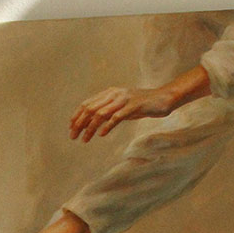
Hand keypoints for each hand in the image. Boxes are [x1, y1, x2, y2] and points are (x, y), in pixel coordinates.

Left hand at [68, 66, 211, 142]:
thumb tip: (94, 122)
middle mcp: (114, 94)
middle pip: (90, 109)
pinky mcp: (133, 107)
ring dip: (90, 128)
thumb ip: (109, 111)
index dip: (77, 116)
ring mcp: (124, 100)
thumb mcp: (122, 107)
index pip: (87, 103)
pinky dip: (107, 126)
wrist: (162, 99)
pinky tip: (101, 135)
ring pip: (101, 114)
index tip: (71, 128)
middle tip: (73, 136)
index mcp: (109, 93)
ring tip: (84, 139)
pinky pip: (117, 117)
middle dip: (79, 123)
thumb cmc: (142, 105)